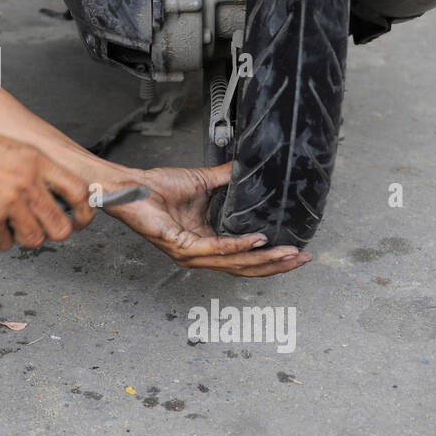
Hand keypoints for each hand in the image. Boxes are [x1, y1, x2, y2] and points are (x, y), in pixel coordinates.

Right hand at [0, 127, 96, 249]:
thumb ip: (32, 170)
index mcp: (35, 159)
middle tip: (32, 228)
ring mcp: (9, 200)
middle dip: (48, 233)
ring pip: (34, 240)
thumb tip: (51, 195)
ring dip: (17, 237)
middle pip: (62, 227)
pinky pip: (3, 244)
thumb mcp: (7, 149)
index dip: (83, 213)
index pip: (80, 191)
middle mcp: (27, 179)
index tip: (78, 221)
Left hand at [106, 162, 310, 275]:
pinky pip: (215, 248)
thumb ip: (230, 179)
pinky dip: (238, 246)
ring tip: (289, 253)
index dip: (272, 258)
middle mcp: (200, 253)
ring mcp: (189, 253)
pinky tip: (257, 241)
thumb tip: (252, 168)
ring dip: (265, 259)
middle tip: (304, 259)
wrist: (131, 184)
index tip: (297, 252)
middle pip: (245, 268)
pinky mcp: (179, 246)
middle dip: (277, 265)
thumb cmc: (158, 186)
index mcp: (207, 242)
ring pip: (234, 263)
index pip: (245, 259)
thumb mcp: (205, 181)